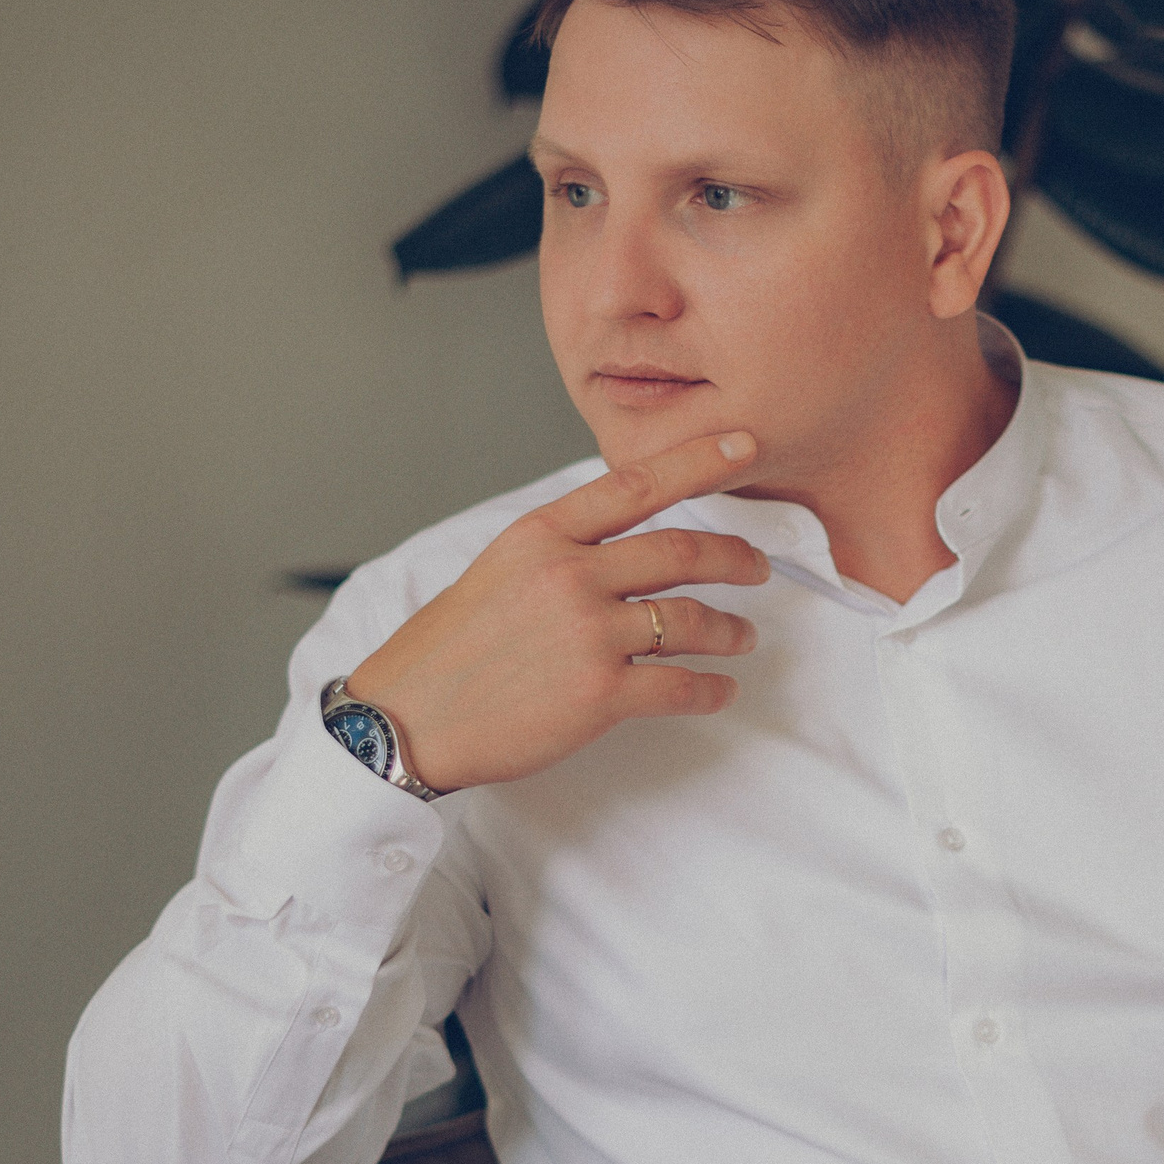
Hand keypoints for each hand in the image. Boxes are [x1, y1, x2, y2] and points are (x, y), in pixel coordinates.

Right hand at [348, 430, 768, 791]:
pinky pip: (680, 685)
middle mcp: (570, 575)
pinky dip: (711, 688)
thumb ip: (557, 551)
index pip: (636, 484)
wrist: (404, 718)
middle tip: (759, 566)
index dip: (700, 460)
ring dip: (729, 629)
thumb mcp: (494, 571)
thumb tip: (613, 544)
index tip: (744, 445)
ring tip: (742, 637)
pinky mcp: (599, 694)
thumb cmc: (445, 651)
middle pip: (681, 551)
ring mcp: (588, 634)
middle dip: (735, 557)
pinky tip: (719, 690)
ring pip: (689, 620)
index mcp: (542, 535)